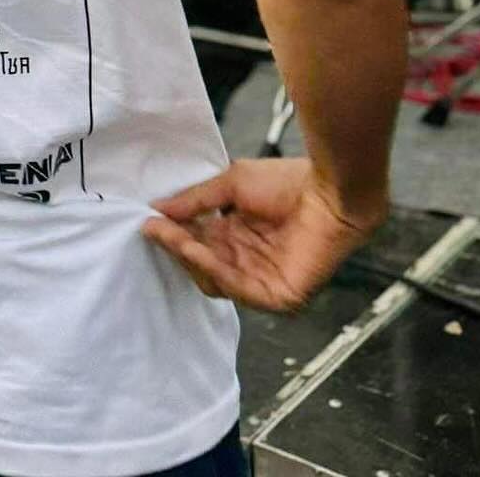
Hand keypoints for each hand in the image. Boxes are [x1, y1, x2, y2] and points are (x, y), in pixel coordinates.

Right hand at [141, 157, 385, 312]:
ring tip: (172, 235)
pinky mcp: (278, 297)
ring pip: (215, 279)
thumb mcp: (232, 184)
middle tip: (154, 228)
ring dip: (190, 257)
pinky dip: (214, 269)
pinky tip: (197, 248)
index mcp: (239, 235)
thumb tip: (157, 209)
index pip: (199, 243)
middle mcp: (248, 260)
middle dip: (177, 246)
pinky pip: (238, 288)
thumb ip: (196, 200)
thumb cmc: (288, 181)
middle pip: (202, 264)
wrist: (330, 190)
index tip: (148, 219)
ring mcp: (263, 281)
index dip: (175, 233)